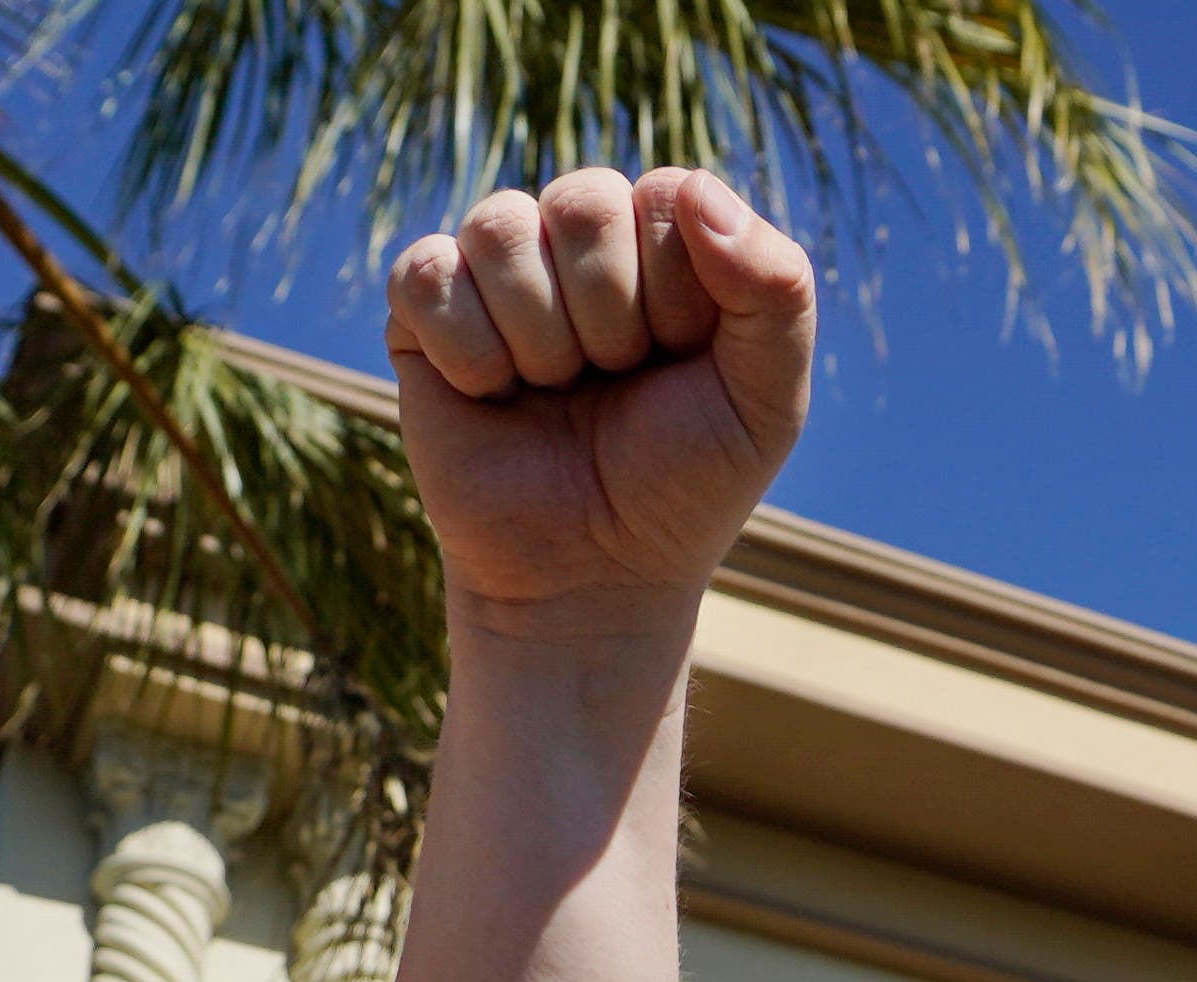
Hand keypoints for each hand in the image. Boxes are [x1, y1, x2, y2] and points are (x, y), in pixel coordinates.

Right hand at [383, 169, 814, 630]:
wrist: (594, 578)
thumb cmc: (684, 486)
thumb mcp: (767, 399)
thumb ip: (776, 288)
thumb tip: (694, 188)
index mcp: (663, 240)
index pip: (666, 196)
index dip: (678, 294)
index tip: (681, 362)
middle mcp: (575, 239)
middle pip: (584, 202)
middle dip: (612, 319)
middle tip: (615, 384)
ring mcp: (494, 271)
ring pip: (502, 229)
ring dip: (543, 342)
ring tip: (556, 394)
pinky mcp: (420, 313)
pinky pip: (428, 277)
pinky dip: (471, 356)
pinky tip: (494, 398)